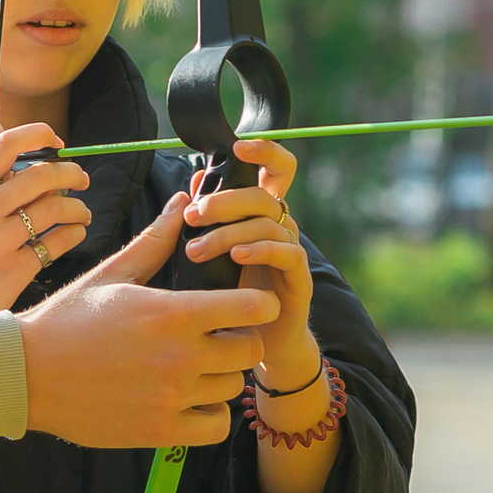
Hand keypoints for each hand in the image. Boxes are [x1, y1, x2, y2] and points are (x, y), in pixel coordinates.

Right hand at [0, 124, 90, 322]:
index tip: (58, 141)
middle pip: (40, 176)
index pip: (4, 145)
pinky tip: (74, 235)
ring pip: (55, 208)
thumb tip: (41, 174)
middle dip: (71, 173)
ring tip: (82, 214)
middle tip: (82, 180)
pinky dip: (74, 235)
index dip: (38, 134)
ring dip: (78, 208)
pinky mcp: (12, 271)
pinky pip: (58, 242)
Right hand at [17, 193, 276, 447]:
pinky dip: (209, 414)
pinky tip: (186, 400)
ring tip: (192, 367)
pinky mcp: (161, 431)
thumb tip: (182, 201)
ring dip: (220, 376)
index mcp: (171, 312)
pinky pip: (216, 425)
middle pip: (251, 350)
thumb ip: (155, 241)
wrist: (26, 374)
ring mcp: (172, 397)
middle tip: (217, 336)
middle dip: (241, 340)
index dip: (258, 304)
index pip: (252, 308)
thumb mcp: (112, 274)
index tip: (248, 304)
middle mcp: (179, 356)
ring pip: (232, 387)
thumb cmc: (67, 319)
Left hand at [182, 138, 319, 396]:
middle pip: (263, 195)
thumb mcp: (213, 252)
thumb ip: (207, 218)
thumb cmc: (231, 294)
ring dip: (228, 232)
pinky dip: (260, 249)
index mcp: (263, 214)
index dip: (264, 151)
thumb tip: (193, 182)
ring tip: (197, 250)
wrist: (257, 343)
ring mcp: (292, 250)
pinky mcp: (299, 277)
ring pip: (268, 223)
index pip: (276, 170)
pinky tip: (236, 256)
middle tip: (193, 216)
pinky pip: (286, 252)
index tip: (237, 148)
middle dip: (225, 200)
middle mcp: (281, 226)